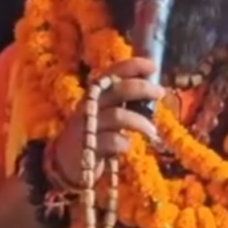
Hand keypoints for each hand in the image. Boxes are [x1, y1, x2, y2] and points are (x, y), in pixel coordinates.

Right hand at [52, 58, 164, 185]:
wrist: (67, 161)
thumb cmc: (95, 132)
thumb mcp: (106, 112)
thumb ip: (124, 101)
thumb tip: (154, 91)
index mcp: (96, 93)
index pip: (113, 72)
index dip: (133, 66)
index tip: (153, 66)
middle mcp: (90, 105)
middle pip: (118, 90)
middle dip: (142, 88)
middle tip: (160, 92)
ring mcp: (88, 126)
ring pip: (118, 115)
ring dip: (139, 121)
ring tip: (152, 131)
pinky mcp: (89, 147)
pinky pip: (113, 142)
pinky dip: (125, 143)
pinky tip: (127, 146)